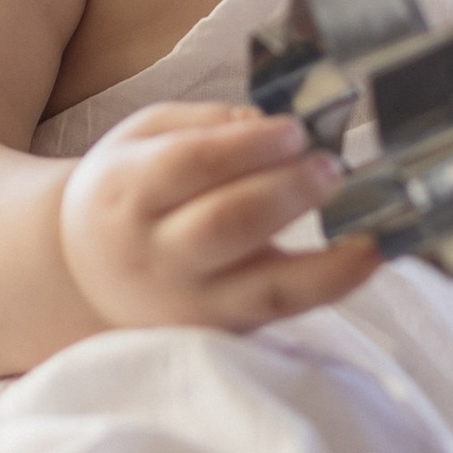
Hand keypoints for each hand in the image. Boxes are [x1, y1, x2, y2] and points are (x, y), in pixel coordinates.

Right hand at [59, 102, 379, 335]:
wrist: (84, 274)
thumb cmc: (129, 190)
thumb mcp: (143, 138)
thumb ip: (204, 123)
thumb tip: (268, 121)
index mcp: (127, 192)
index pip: (190, 165)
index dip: (248, 147)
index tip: (294, 129)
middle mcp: (156, 254)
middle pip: (225, 225)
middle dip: (286, 192)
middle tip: (331, 165)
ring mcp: (190, 302)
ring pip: (262, 287)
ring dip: (324, 255)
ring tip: (367, 219)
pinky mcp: (221, 330)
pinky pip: (282, 311)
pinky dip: (330, 286)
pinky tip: (368, 257)